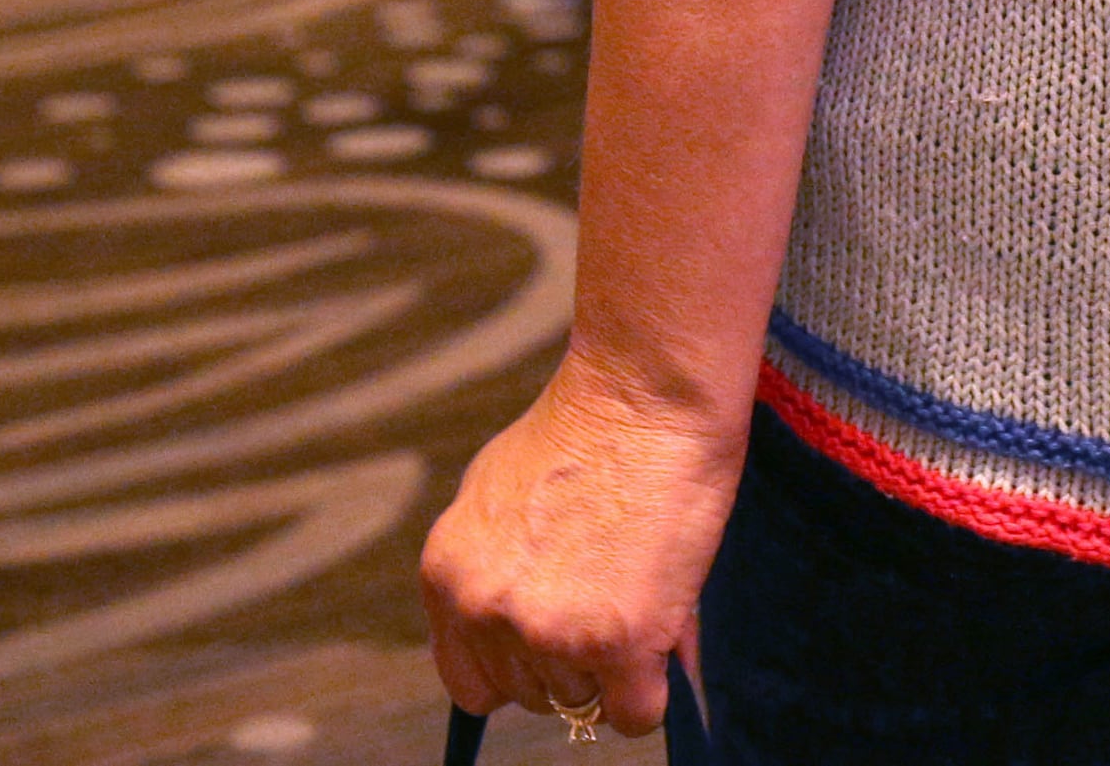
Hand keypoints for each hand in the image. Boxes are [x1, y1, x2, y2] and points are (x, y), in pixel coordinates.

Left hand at [420, 362, 744, 737]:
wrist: (646, 394)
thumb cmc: (587, 429)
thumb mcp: (502, 495)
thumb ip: (495, 570)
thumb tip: (525, 642)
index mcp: (447, 575)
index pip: (468, 683)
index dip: (515, 669)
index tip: (548, 646)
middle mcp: (486, 610)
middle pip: (530, 697)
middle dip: (569, 662)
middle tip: (607, 597)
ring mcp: (550, 632)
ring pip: (584, 705)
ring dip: (613, 667)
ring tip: (636, 589)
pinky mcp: (617, 645)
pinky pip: (635, 715)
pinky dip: (653, 688)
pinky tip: (662, 628)